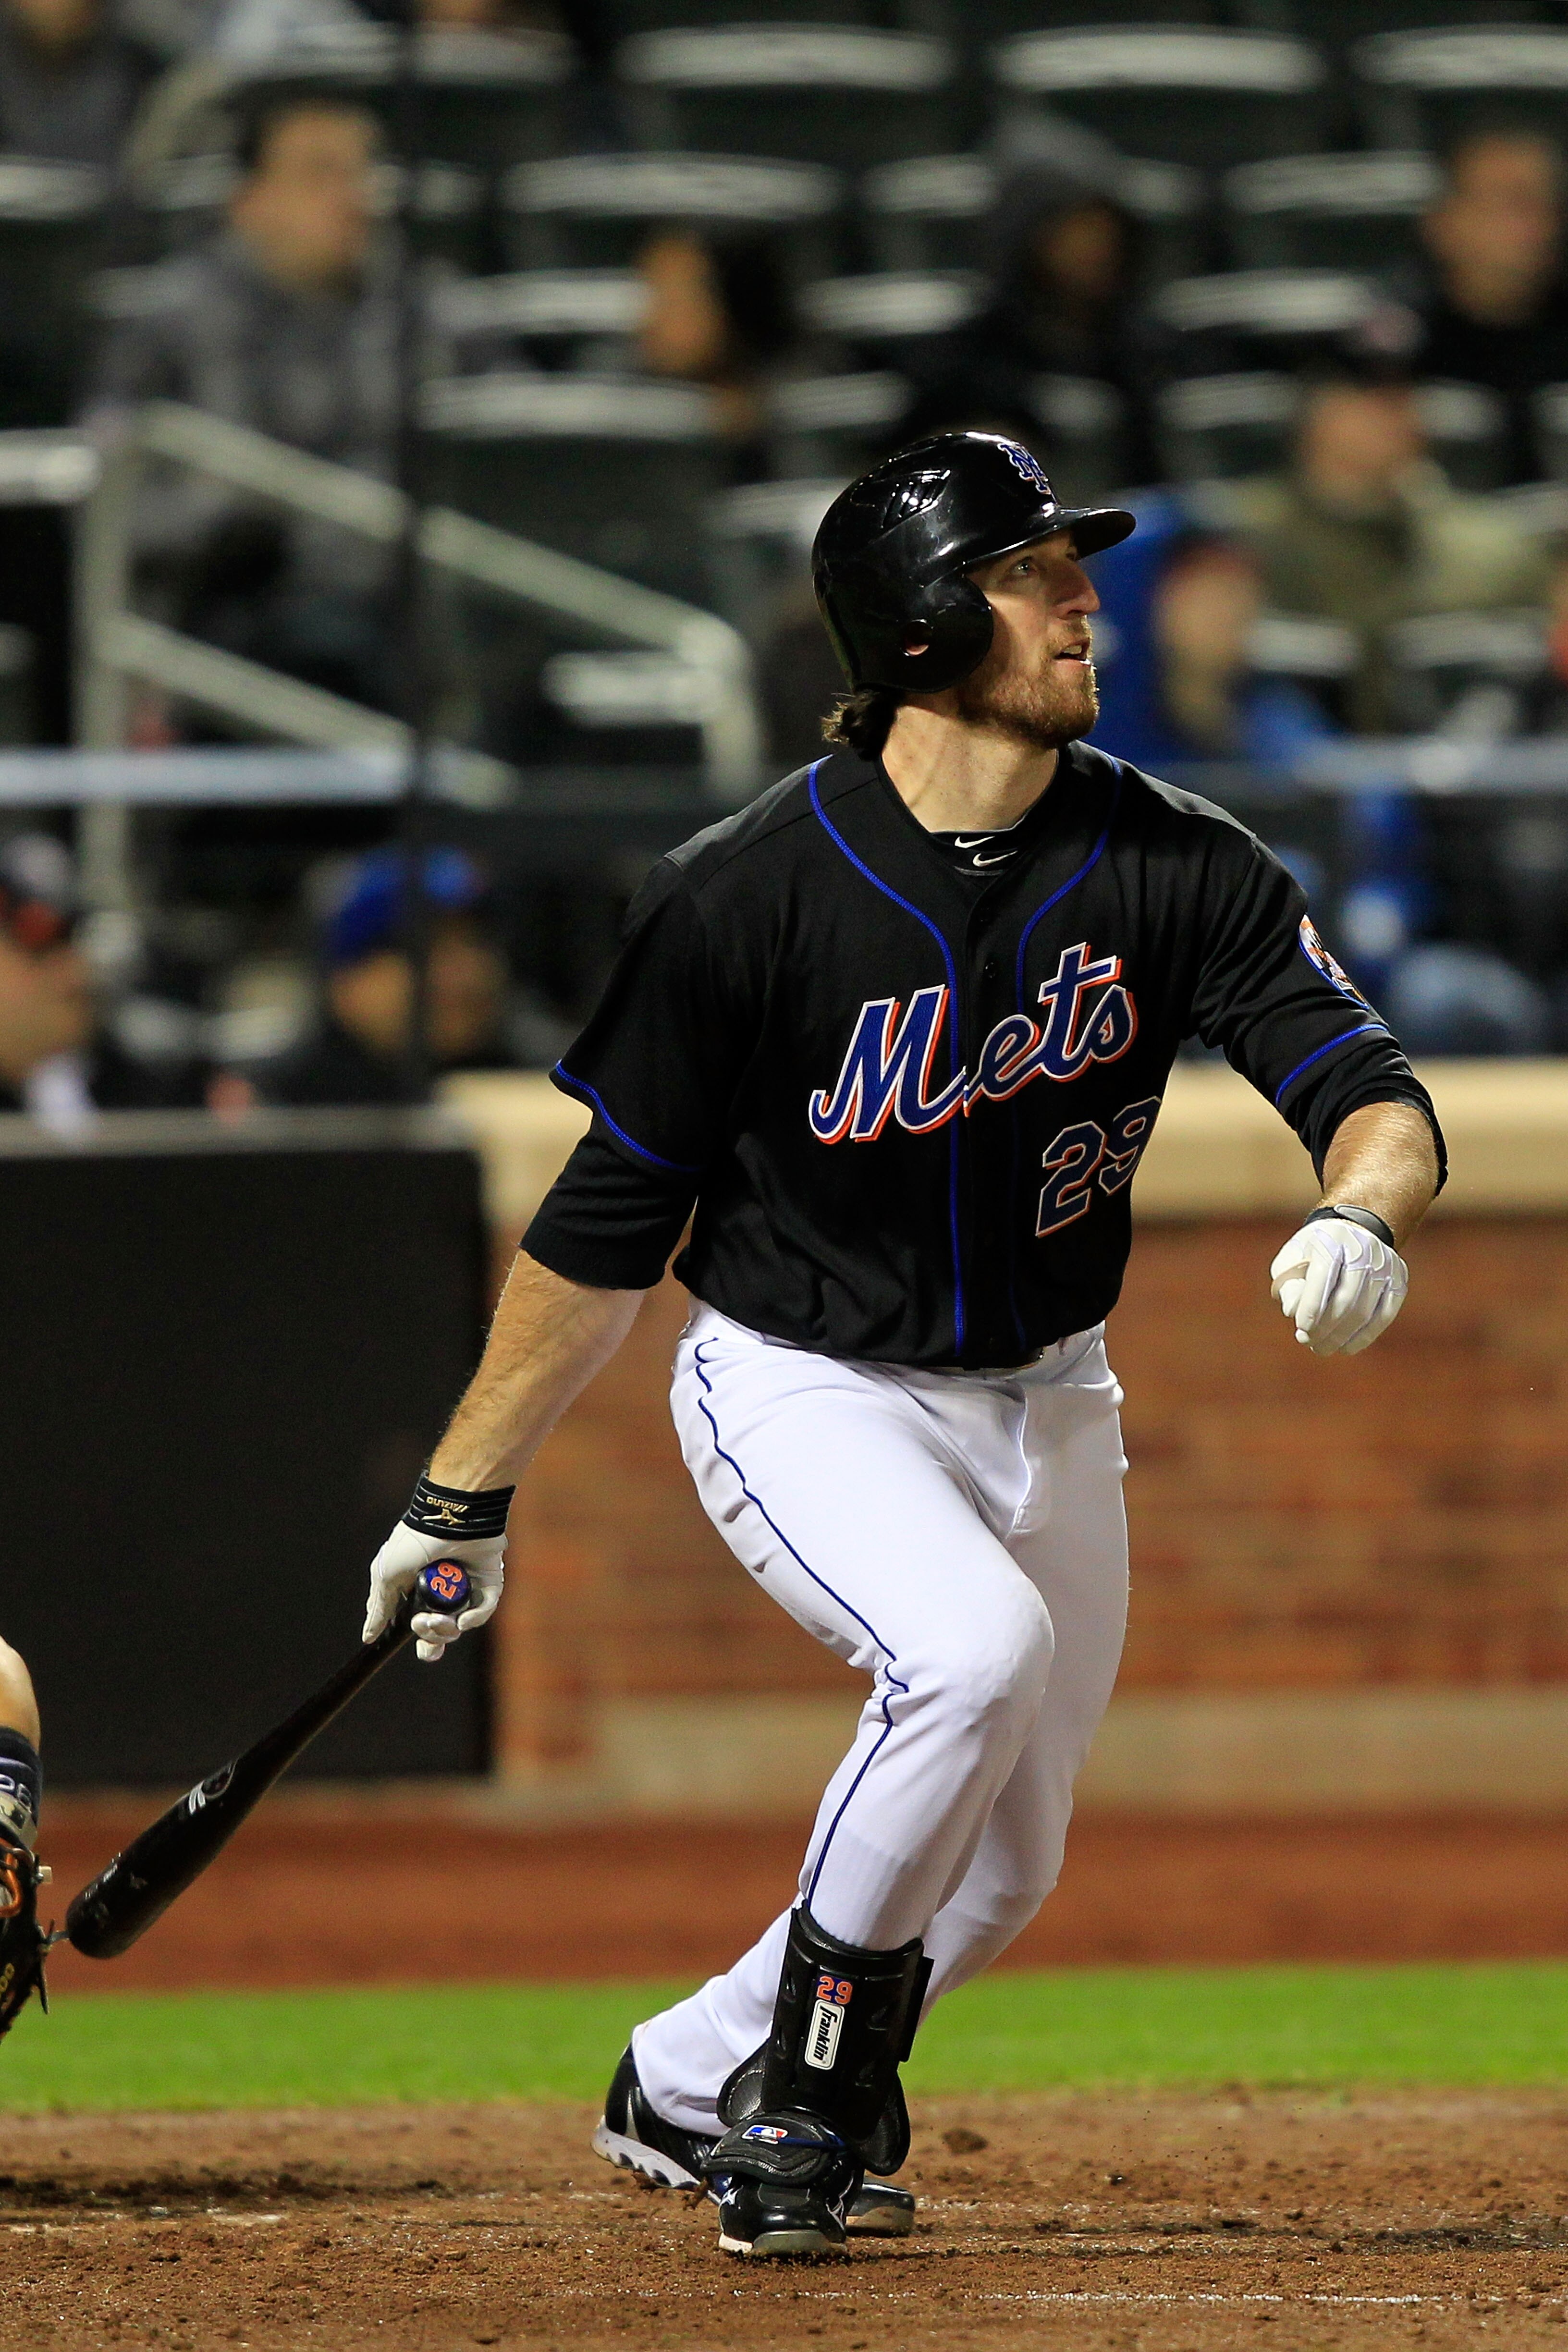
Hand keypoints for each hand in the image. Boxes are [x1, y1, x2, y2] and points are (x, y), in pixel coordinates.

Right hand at [363, 1519, 505, 1662]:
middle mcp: (442, 1591)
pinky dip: (474, 1618)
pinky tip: (463, 1620)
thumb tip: (368, 1636)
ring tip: (439, 1618)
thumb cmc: (415, 1541)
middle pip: (439, 1631)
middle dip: (430, 1637)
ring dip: (446, 1628)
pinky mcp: (487, 1581)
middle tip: (423, 1623)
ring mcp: (466, 1586)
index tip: (410, 1641)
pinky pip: (484, 1609)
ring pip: (459, 1624)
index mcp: (417, 1590)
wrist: (449, 1518)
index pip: (418, 1625)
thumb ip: (380, 1607)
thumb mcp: (387, 1574)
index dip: (417, 1636)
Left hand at [1269, 1216, 1407, 1357]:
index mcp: (1332, 1238)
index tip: (1302, 1329)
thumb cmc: (1315, 1253)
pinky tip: (1346, 1347)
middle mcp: (1363, 1248)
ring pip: (1364, 1312)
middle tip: (1309, 1342)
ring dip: (1341, 1337)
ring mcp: (1386, 1264)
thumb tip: (1293, 1312)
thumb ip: (1288, 1285)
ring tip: (1322, 1347)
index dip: (1311, 1307)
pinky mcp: (1399, 1280)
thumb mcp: (1292, 1259)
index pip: (1323, 1276)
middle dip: (1325, 1328)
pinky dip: (1364, 1336)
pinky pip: (1384, 1316)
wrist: (1353, 1232)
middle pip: (1346, 1299)